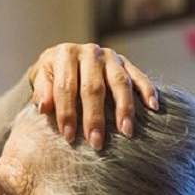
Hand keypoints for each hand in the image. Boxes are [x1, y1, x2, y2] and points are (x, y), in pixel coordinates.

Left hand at [28, 43, 158, 148]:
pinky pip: (139, 76)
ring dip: (124, 108)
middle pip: (94, 87)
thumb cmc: (52, 75)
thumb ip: (42, 92)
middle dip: (94, 117)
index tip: (68, 136)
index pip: (66, 87)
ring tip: (126, 132)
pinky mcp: (126, 62)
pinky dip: (147, 90)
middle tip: (96, 142)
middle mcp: (90, 52)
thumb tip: (45, 107)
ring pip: (119, 82)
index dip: (67, 112)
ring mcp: (110, 56)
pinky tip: (153, 107)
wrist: (64, 58)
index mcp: (65, 54)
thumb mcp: (41, 79)